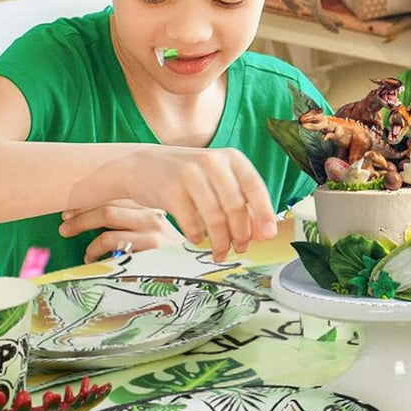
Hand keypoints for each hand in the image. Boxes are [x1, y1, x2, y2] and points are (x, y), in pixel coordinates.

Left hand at [58, 200, 183, 263]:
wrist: (199, 280)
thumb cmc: (170, 263)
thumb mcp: (153, 240)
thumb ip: (130, 227)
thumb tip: (96, 219)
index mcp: (152, 209)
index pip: (116, 194)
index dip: (89, 200)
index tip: (70, 211)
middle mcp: (153, 214)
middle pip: (109, 201)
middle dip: (80, 212)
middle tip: (63, 224)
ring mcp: (153, 229)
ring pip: (108, 216)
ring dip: (82, 226)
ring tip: (72, 239)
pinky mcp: (151, 247)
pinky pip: (111, 240)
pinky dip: (94, 249)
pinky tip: (91, 259)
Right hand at [116, 147, 278, 261]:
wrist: (141, 165)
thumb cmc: (187, 176)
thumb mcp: (217, 179)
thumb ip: (240, 201)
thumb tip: (262, 232)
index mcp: (231, 158)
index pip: (255, 186)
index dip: (264, 213)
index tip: (268, 235)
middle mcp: (212, 161)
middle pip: (235, 207)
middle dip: (241, 234)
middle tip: (241, 249)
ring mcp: (190, 174)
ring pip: (215, 218)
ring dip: (220, 242)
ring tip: (220, 252)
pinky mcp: (171, 190)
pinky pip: (192, 224)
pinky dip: (197, 237)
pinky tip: (197, 240)